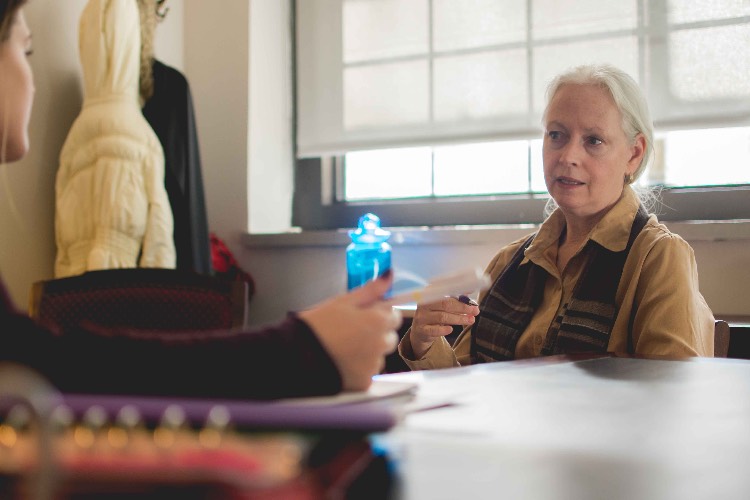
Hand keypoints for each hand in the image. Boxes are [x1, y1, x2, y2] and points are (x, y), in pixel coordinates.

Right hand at [299, 272, 401, 391]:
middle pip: (388, 337)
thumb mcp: (342, 301)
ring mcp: (373, 365)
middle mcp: (381, 344)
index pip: (394, 316)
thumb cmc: (317, 326)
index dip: (378, 314)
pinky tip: (342, 362)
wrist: (295, 356)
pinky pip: (368, 373)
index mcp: (378, 321)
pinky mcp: (364, 382)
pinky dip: (358, 369)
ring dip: (368, 352)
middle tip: (350, 331)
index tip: (363, 316)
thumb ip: (370, 290)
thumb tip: (389, 275)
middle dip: (376, 333)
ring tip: (343, 348)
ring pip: (378, 356)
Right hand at [409, 296, 479, 358]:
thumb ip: (454, 299)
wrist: (420, 332)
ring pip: (442, 317)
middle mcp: (423, 304)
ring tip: (471, 320)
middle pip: (445, 304)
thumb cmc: (435, 315)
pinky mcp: (421, 330)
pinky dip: (443, 329)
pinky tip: (451, 329)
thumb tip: (470, 293)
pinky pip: (433, 330)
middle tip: (475, 310)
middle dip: (462, 307)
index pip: (443, 289)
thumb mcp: (443, 306)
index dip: (457, 289)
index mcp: (429, 294)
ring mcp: (421, 317)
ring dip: (458, 319)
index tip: (471, 291)